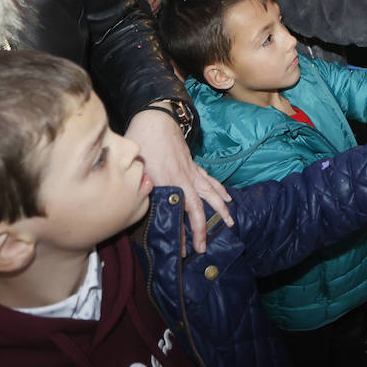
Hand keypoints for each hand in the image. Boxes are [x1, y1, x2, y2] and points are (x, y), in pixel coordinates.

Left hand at [126, 109, 233, 254]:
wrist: (156, 117)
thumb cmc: (142, 140)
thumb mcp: (136, 165)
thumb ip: (141, 185)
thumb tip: (143, 201)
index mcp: (169, 181)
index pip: (181, 212)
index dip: (184, 232)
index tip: (185, 249)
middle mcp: (184, 179)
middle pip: (199, 207)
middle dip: (203, 229)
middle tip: (204, 248)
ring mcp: (191, 171)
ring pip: (210, 193)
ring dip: (221, 210)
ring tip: (229, 223)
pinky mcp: (193, 164)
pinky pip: (210, 180)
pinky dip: (219, 190)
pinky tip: (226, 198)